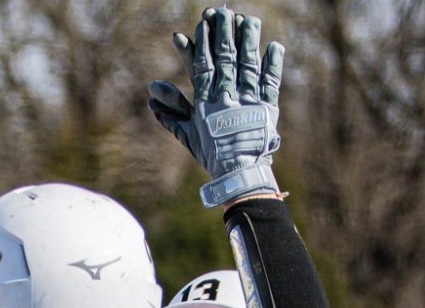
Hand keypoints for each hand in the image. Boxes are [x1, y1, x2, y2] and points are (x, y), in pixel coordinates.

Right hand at [147, 7, 285, 207]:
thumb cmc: (212, 156)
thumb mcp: (189, 136)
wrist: (239, 175)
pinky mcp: (268, 108)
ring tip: (249, 19)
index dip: (202, 43)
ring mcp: (249, 102)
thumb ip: (171, 114)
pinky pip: (271, 82)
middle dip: (224, 33)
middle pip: (225, 59)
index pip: (203, 66)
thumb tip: (151, 96)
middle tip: (224, 11)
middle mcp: (227, 98)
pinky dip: (273, 64)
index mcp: (206, 103)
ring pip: (248, 65)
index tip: (203, 22)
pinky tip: (274, 46)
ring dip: (248, 41)